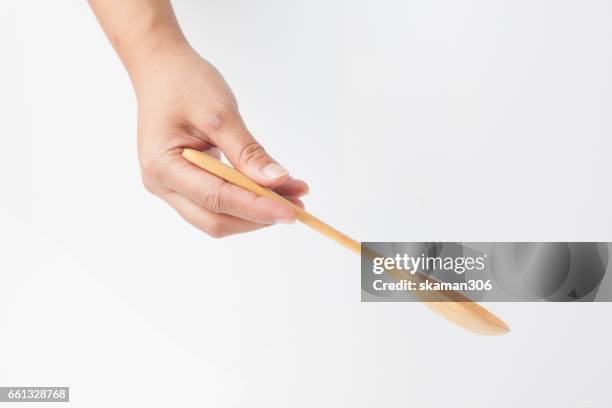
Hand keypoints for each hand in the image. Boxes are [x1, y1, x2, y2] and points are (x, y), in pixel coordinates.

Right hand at [132, 44, 307, 236]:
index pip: (216, 198)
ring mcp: (171, 187)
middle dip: (257, 217)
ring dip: (255, 212)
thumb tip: (277, 181)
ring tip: (292, 198)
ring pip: (217, 217)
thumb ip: (247, 151)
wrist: (162, 70)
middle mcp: (162, 184)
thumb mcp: (220, 112)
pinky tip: (274, 191)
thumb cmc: (185, 83)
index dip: (255, 208)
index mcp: (163, 165)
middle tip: (296, 209)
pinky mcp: (184, 184)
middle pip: (215, 220)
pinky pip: (218, 202)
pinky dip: (247, 200)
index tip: (289, 212)